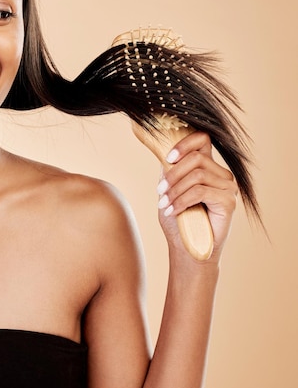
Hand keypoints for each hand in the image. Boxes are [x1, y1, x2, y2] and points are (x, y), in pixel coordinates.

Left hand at [156, 131, 237, 256]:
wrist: (187, 248)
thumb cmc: (178, 219)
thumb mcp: (169, 189)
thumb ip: (169, 170)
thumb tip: (164, 152)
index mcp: (207, 167)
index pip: (202, 139)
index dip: (184, 144)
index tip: (168, 158)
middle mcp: (221, 174)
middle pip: (196, 157)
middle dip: (172, 174)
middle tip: (159, 191)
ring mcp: (227, 187)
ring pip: (197, 174)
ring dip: (175, 189)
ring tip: (163, 204)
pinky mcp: (228, 201)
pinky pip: (200, 191)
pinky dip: (181, 200)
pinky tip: (172, 210)